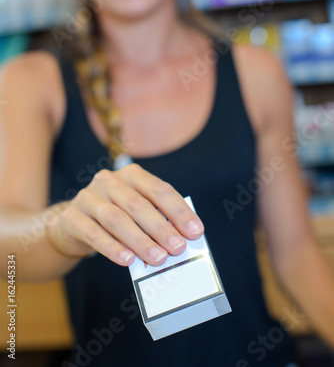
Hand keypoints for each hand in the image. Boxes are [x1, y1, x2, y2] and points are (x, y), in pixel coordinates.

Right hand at [46, 163, 203, 266]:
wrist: (73, 223)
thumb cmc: (116, 216)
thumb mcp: (136, 211)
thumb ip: (156, 219)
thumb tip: (180, 240)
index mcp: (131, 175)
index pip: (159, 189)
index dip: (179, 210)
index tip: (195, 231)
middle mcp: (108, 181)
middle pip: (138, 204)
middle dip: (161, 228)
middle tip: (178, 248)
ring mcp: (88, 197)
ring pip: (117, 219)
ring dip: (140, 241)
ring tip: (158, 258)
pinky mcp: (72, 217)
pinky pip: (94, 234)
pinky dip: (113, 248)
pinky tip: (128, 260)